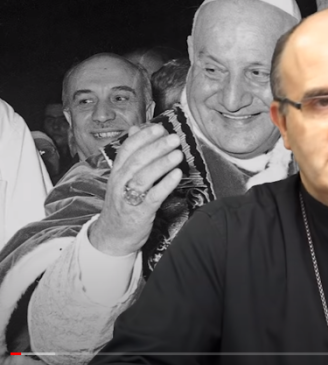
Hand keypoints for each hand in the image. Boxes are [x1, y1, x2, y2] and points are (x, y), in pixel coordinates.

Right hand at [89, 125, 182, 255]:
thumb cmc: (123, 203)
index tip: (159, 128)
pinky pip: (153, 196)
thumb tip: (135, 129)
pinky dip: (166, 184)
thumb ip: (130, 154)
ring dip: (162, 163)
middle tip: (173, 138)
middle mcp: (120, 182)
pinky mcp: (140, 212)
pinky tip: (177, 175)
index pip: (127, 149)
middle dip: (156, 147)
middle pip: (137, 160)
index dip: (143, 137)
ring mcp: (129, 197)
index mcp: (117, 171)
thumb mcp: (122, 177)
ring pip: (144, 176)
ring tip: (178, 153)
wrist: (113, 236)